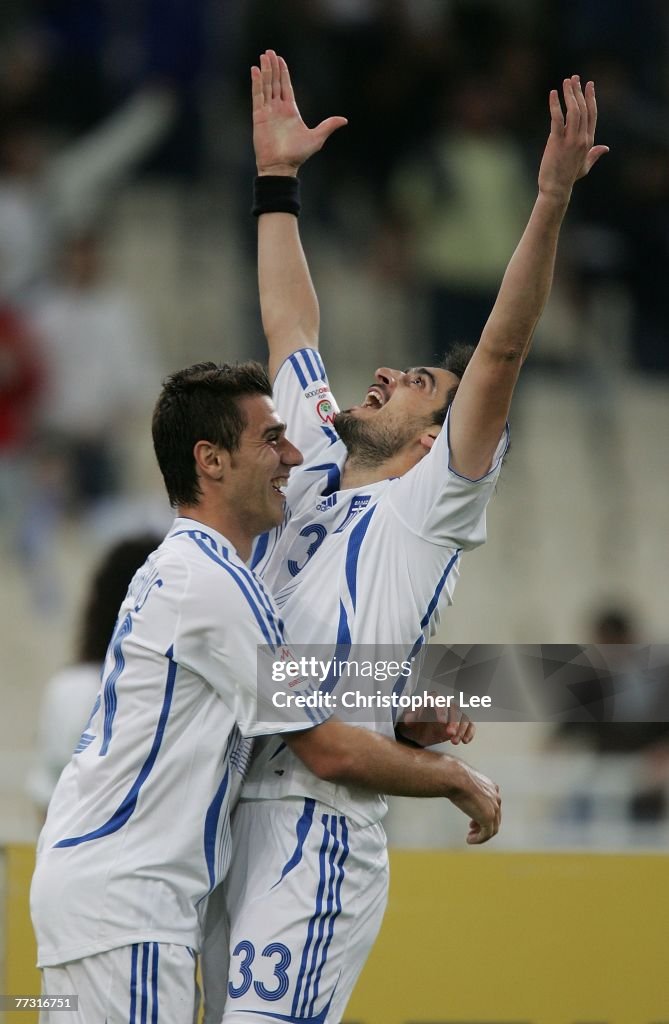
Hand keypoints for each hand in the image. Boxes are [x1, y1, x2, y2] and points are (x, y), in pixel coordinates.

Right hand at [252, 49, 346, 175]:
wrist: (282, 166)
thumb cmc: (298, 155)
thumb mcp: (317, 138)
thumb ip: (328, 126)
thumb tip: (344, 120)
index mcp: (291, 110)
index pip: (286, 86)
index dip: (283, 73)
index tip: (280, 59)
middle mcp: (278, 108)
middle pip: (275, 82)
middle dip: (273, 67)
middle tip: (270, 52)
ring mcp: (268, 111)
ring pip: (266, 85)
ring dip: (265, 71)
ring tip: (264, 56)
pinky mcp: (259, 116)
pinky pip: (257, 96)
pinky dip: (256, 82)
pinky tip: (255, 70)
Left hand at [397, 694, 474, 747]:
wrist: (417, 733)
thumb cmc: (412, 724)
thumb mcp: (407, 721)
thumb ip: (409, 717)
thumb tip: (410, 718)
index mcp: (430, 701)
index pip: (438, 700)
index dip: (441, 709)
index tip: (441, 721)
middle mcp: (444, 706)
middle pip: (453, 708)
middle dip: (453, 721)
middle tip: (450, 733)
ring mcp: (452, 715)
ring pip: (463, 717)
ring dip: (462, 729)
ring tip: (454, 741)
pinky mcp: (458, 725)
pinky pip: (469, 726)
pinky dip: (469, 732)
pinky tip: (465, 741)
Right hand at [448, 763, 500, 845]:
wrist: (455, 778)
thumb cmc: (454, 777)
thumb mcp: (463, 781)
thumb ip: (465, 786)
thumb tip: (453, 784)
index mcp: (492, 787)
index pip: (493, 806)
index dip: (483, 815)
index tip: (472, 822)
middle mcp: (496, 798)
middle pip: (495, 818)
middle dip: (483, 825)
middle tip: (472, 830)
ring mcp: (494, 808)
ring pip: (492, 828)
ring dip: (482, 835)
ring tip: (471, 838)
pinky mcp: (488, 818)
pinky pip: (486, 834)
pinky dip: (479, 839)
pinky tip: (469, 840)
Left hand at [538, 76, 608, 200]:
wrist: (556, 189)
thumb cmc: (568, 178)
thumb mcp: (585, 166)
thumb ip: (594, 154)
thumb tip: (606, 148)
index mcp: (589, 142)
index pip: (592, 114)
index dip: (591, 98)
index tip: (589, 84)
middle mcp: (582, 139)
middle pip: (583, 109)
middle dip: (579, 91)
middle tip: (575, 78)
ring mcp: (570, 140)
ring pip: (573, 111)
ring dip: (570, 94)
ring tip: (566, 82)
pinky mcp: (556, 142)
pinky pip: (557, 119)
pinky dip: (555, 105)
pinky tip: (553, 93)